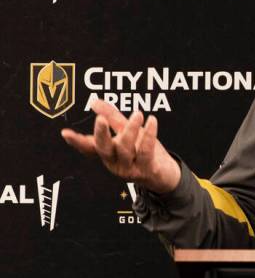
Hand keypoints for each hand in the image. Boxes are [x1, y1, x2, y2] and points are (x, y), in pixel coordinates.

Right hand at [61, 98, 180, 193]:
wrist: (165, 175)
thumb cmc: (142, 152)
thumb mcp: (126, 133)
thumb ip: (112, 118)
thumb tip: (94, 102)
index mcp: (108, 153)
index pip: (89, 147)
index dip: (77, 141)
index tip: (65, 133)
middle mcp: (115, 163)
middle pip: (104, 149)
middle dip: (101, 134)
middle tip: (100, 119)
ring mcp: (130, 168)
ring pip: (125, 149)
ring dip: (131, 130)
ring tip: (138, 114)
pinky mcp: (147, 170)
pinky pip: (145, 152)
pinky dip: (149, 136)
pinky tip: (152, 121)